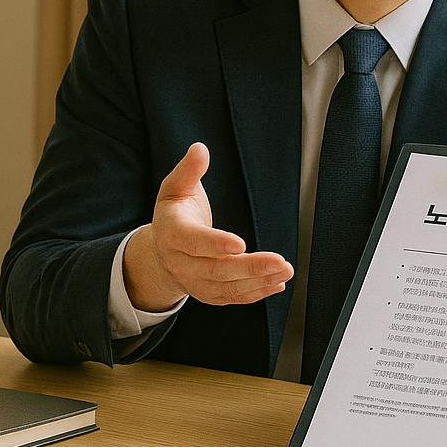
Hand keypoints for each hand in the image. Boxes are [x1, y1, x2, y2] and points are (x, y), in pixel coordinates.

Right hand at [123, 142, 292, 310]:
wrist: (161, 251)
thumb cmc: (174, 212)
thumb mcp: (175, 187)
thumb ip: (188, 170)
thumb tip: (200, 149)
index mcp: (171, 234)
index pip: (194, 242)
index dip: (216, 243)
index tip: (241, 244)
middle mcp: (180, 263)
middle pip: (216, 270)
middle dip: (250, 267)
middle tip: (280, 261)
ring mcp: (193, 282)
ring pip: (227, 287)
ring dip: (258, 281)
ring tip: (285, 271)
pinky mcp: (207, 294)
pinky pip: (233, 297)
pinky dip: (256, 292)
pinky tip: (277, 283)